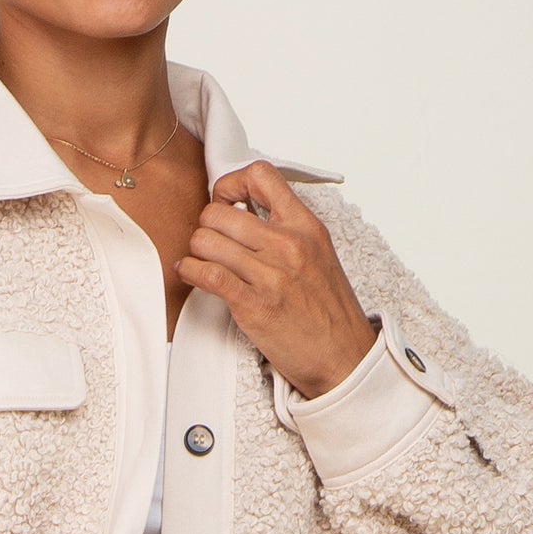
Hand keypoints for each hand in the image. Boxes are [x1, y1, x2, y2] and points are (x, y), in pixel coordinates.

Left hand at [174, 161, 376, 398]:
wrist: (344, 358)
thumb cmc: (329, 311)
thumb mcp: (319, 255)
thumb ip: (288, 230)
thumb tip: (248, 211)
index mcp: (306, 226)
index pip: (260, 175)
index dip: (230, 185)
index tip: (227, 205)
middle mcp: (288, 244)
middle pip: (218, 212)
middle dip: (206, 226)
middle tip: (212, 243)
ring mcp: (270, 274)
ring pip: (205, 240)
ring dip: (196, 251)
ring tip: (203, 262)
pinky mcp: (252, 304)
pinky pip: (205, 274)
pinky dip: (188, 271)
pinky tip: (190, 274)